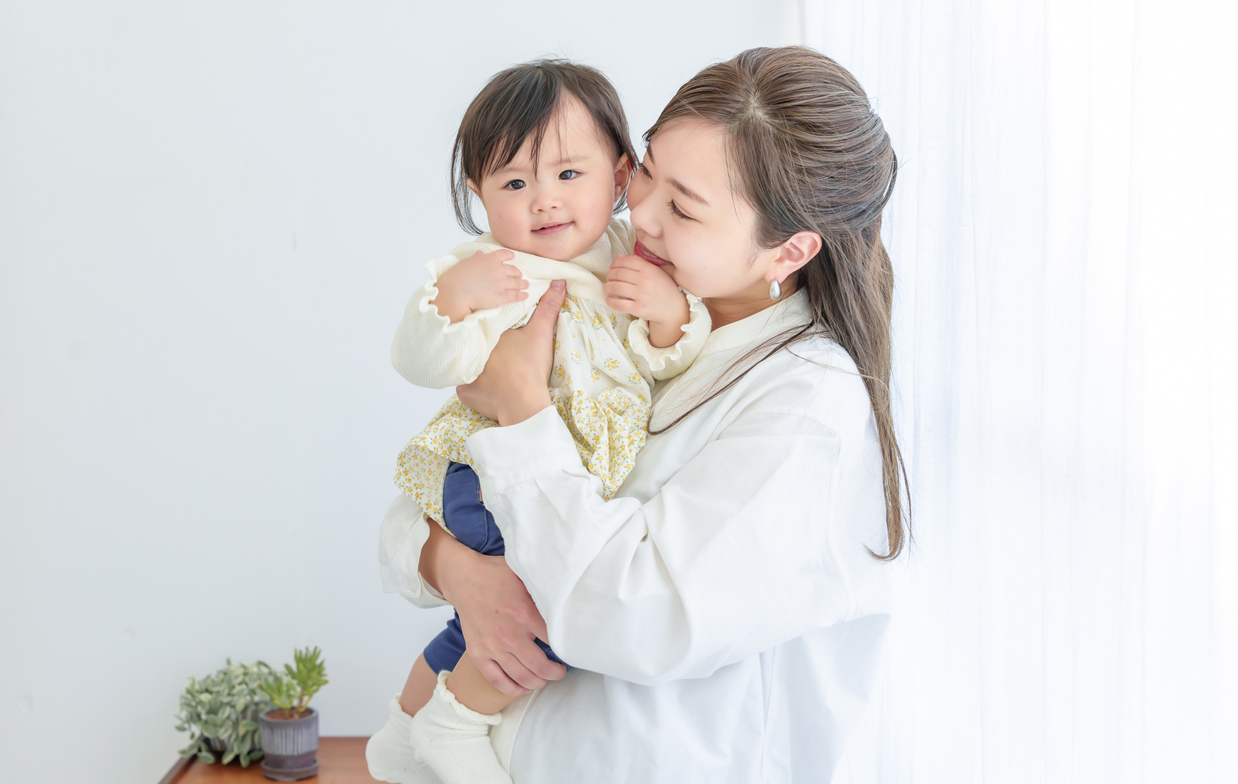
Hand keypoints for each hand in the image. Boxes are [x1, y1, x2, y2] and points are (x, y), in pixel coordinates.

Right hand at [430, 526, 567, 695]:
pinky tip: (524, 687)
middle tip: (560, 670)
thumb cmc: (498, 576)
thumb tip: (569, 597)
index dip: (567, 649)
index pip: (555, 642)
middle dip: (556, 673)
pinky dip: (513, 689)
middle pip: (541, 668)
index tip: (572, 651)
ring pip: (522, 678)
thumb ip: (545, 592)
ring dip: (538, 682)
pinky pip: (497, 680)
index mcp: (525, 615)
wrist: (465, 579)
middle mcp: (510, 635)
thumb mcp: (527, 577)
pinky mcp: (479, 654)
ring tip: (545, 678)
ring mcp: (493, 647)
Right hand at [433, 249, 527, 321]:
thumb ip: (477, 258)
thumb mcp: (467, 261)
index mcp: (491, 259)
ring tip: (526, 284)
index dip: (510, 255)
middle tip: (519, 275)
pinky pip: (515, 296)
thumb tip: (480, 254)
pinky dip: (522, 295)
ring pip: (517, 283)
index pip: (505, 254)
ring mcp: (502, 284)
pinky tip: (525, 295)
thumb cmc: (458, 276)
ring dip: (522, 283)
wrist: (457, 292)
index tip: (512, 257)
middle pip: (513, 270)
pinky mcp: (501, 297)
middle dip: (517, 272)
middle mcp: (499, 270)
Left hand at [456, 280, 563, 425]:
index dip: (496, 330)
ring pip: (469, 365)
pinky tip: (486, 389)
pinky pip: (466, 388)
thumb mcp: (541, 333)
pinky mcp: (464, 392)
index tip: (505, 337)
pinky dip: (475, 388)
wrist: (524, 403)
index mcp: (488, 333)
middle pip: (477, 345)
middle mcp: (471, 350)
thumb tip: (559, 281)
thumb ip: (548, 306)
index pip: (486, 326)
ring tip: (493, 373)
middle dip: (485, 348)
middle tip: (502, 357)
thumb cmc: (530, 367)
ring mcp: (464, 373)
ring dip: (478, 367)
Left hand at [604, 255, 689, 346]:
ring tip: (606, 287)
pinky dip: (610, 301)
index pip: (626, 261)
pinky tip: (608, 299)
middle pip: (618, 273)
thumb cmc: (664, 288)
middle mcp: (645, 281)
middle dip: (610, 275)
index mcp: (649, 269)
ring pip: (616, 287)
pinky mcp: (638, 309)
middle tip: (608, 278)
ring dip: (607, 287)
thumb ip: (638, 263)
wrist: (673, 308)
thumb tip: (619, 257)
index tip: (612, 267)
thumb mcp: (655, 271)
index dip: (615, 263)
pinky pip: (619, 304)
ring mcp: (641, 295)